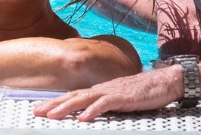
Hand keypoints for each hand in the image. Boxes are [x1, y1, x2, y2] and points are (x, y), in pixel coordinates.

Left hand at [32, 67, 181, 120]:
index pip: (73, 95)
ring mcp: (111, 92)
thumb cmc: (143, 91)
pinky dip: (92, 111)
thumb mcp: (118, 97)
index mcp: (99, 90)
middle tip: (36, 112)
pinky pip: (104, 104)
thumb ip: (104, 102)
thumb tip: (90, 111)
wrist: (164, 81)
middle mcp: (101, 89)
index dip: (55, 102)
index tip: (40, 108)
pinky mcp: (122, 97)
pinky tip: (82, 118)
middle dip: (53, 104)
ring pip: (83, 99)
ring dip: (66, 107)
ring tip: (52, 115)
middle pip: (72, 96)